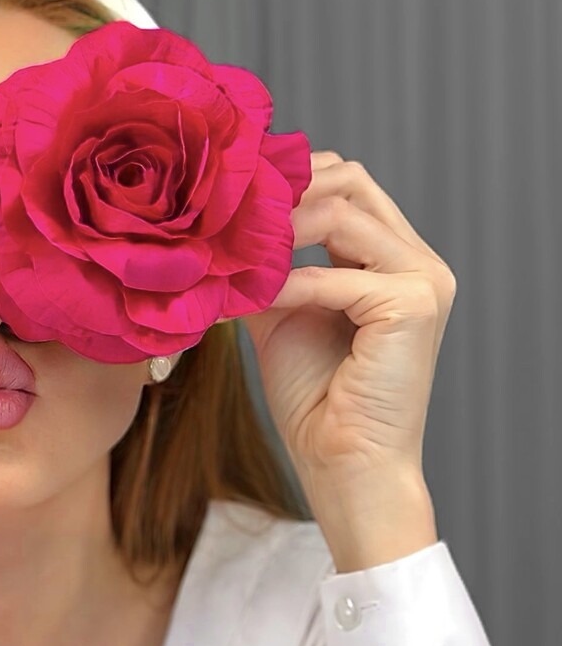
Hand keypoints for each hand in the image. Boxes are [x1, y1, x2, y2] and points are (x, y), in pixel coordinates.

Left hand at [240, 151, 456, 503]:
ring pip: (344, 212)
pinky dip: (287, 283)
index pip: (346, 186)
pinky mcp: (414, 306)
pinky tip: (249, 298)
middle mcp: (417, 261)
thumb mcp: (281, 317)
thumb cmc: (316, 403)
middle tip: (227, 208)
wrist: (343, 465)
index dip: (289, 180)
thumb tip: (221, 235)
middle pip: (352, 180)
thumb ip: (267, 270)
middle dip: (286, 187)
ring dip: (278, 228)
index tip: (230, 194)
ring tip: (229, 246)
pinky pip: (337, 275)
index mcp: (392, 260)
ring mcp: (424, 280)